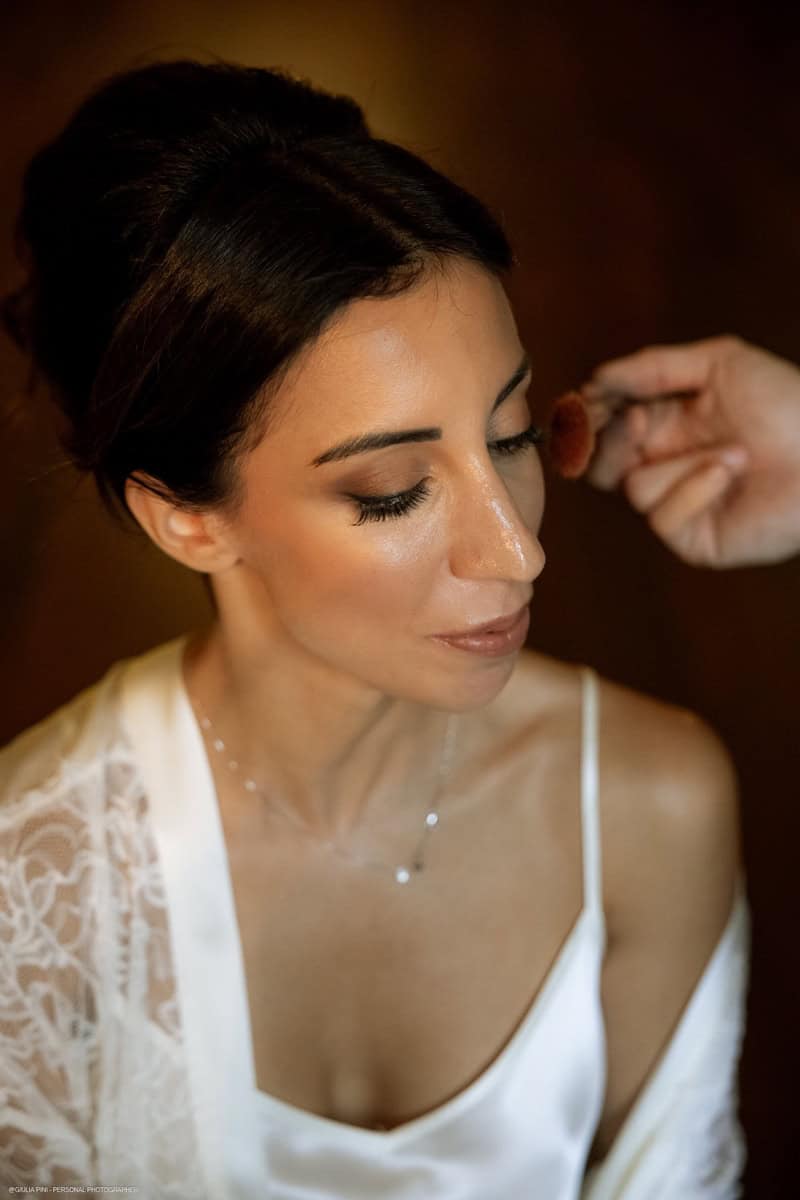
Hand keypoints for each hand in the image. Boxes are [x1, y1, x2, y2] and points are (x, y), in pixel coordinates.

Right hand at [585, 336, 799, 566]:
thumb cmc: (786, 402)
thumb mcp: (719, 365)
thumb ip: (654, 367)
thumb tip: (597, 377)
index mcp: (663, 427)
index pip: (602, 428)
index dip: (588, 417)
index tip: (591, 399)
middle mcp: (664, 467)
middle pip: (597, 466)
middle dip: (607, 441)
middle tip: (636, 421)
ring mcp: (677, 505)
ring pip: (632, 487)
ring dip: (681, 462)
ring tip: (736, 451)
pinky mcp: (691, 538)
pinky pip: (661, 516)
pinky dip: (695, 488)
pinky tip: (732, 473)